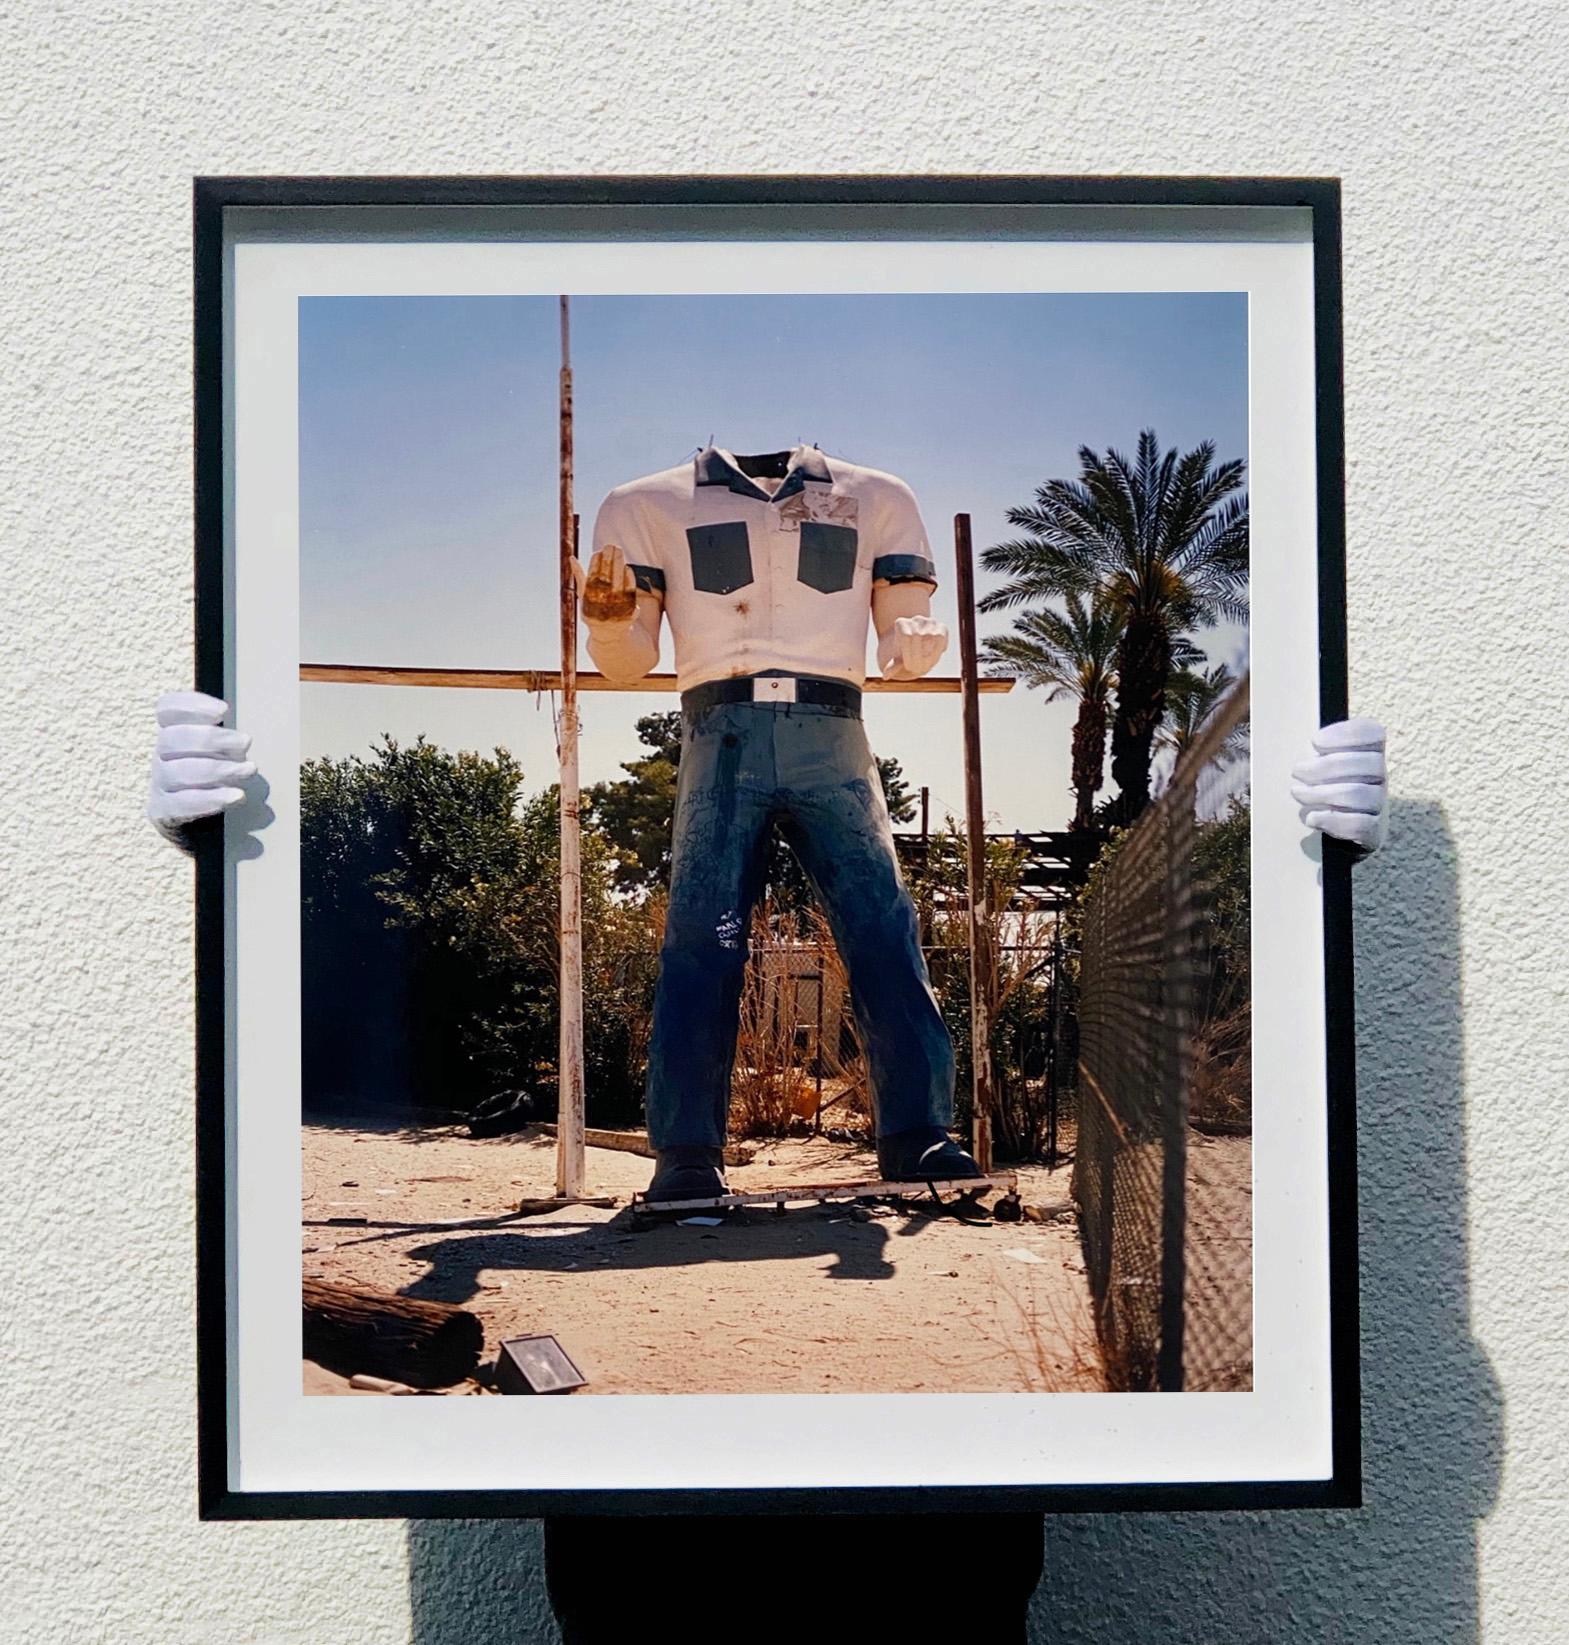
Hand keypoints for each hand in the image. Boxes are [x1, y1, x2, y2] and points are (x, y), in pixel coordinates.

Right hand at [146, 691, 255, 842]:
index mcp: (173, 734)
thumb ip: (226, 738)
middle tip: (246, 742)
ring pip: (177, 772)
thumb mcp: (221, 753)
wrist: (199, 828)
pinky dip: (212, 799)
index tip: (224, 711)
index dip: (191, 705)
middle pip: (172, 739)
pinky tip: (237, 796)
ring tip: (250, 770)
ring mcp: (159, 785)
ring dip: (218, 769)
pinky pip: (183, 804)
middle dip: (212, 739)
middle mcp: (161, 757)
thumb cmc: (216, 781)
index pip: (167, 709)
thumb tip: (246, 734)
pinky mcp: (164, 813)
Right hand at [572, 545, 637, 627]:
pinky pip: (629, 593)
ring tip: (619, 551)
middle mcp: (601, 603)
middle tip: (611, 545)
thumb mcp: (584, 595)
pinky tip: (628, 568)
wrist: (608, 635)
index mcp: (588, 599)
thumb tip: (572, 558)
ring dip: (618, 565)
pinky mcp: (626, 612)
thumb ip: (580, 577)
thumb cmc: (595, 610)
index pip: (591, 577)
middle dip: (608, 560)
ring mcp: (614, 608)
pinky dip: (628, 580)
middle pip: (606, 577)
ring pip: (617, 582)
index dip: (595, 563)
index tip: (598, 551)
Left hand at [881, 614, 947, 680]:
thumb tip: (885, 676)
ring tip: (925, 666)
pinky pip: (942, 639)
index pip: (906, 637)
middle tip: (918, 670)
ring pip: (933, 637)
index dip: (909, 654)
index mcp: (901, 624)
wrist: (915, 642)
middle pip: (918, 636)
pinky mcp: (941, 627)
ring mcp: (929, 622)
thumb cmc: (903, 652)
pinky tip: (933, 658)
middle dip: (919, 656)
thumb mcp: (897, 659)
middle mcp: (915, 619)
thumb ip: (893, 666)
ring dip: (930, 655)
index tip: (908, 667)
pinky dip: (939, 650)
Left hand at [1292, 717, 1386, 854]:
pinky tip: (1312, 818)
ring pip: (1360, 794)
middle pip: (1368, 764)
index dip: (1346, 734)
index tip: (1315, 741)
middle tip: (1297, 771)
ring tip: (1298, 794)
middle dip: (1326, 767)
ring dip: (1323, 793)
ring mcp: (1379, 805)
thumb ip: (1316, 753)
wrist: (1332, 835)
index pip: (1373, 734)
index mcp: (1370, 754)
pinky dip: (1331, 820)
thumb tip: (1303, 744)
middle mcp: (1379, 777)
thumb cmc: (1322, 790)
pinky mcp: (1373, 832)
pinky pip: (1360, 824)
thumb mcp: (1319, 766)